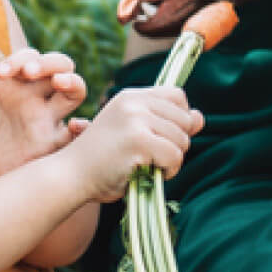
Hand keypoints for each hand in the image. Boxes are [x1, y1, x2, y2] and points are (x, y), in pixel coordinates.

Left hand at [0, 48, 87, 183]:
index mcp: (17, 84)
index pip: (29, 58)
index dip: (18, 59)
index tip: (0, 74)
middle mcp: (38, 96)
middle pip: (60, 66)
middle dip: (48, 62)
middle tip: (29, 72)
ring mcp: (50, 118)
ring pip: (75, 90)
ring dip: (71, 81)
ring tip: (58, 82)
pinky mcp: (56, 143)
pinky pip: (79, 133)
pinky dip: (84, 127)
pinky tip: (75, 126)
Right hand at [63, 86, 202, 204]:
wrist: (70, 175)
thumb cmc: (101, 160)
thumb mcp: (134, 134)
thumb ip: (166, 124)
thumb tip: (201, 118)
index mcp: (131, 96)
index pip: (177, 96)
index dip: (180, 118)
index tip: (164, 137)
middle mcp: (134, 102)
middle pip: (185, 119)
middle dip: (177, 143)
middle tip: (153, 157)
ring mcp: (136, 119)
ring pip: (182, 140)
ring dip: (172, 160)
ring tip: (148, 166)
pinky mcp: (138, 140)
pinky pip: (175, 156)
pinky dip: (169, 171)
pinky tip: (149, 174)